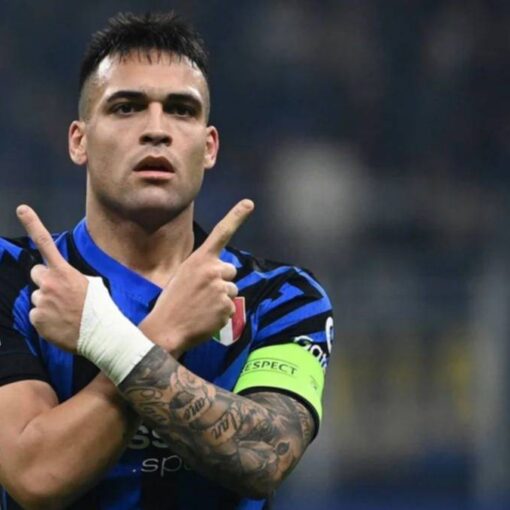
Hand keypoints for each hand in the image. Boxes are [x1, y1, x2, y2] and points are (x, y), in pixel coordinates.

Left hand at [17, 205, 88, 351]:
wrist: (101, 334)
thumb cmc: (99, 309)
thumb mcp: (92, 285)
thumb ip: (71, 278)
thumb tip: (61, 281)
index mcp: (64, 272)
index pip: (46, 243)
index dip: (32, 224)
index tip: (21, 208)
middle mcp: (48, 283)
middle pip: (36, 273)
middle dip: (44, 280)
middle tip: (60, 294)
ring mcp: (40, 301)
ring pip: (36, 297)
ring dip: (46, 303)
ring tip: (64, 313)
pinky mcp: (36, 318)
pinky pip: (36, 315)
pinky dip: (45, 320)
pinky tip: (60, 324)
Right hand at [139, 199, 253, 355]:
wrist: (166, 328)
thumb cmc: (172, 302)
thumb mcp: (183, 275)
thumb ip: (203, 269)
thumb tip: (222, 274)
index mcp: (199, 259)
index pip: (221, 233)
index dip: (236, 216)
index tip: (249, 203)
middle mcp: (213, 270)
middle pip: (230, 271)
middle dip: (222, 280)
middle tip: (203, 293)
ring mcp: (222, 288)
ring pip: (232, 290)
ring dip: (221, 297)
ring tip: (202, 307)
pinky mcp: (227, 307)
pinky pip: (230, 307)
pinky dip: (221, 313)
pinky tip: (206, 317)